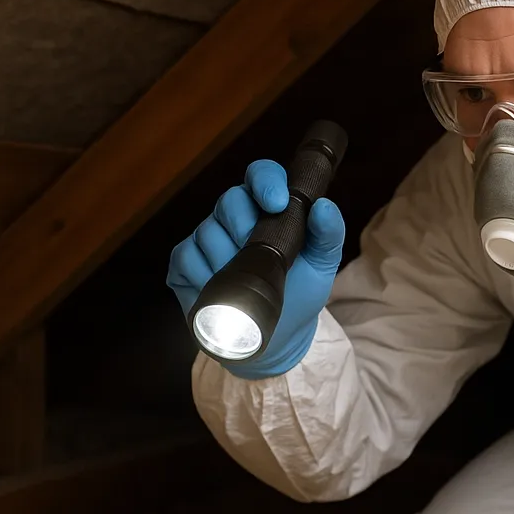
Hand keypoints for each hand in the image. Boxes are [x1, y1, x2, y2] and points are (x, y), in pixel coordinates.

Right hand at [166, 159, 345, 378]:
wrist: (274, 338)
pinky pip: (186, 256)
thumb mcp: (322, 267)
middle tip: (258, 256)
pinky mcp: (184, 262)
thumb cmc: (299, 295)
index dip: (265, 182)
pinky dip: (203, 276)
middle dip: (245, 227)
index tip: (276, 203)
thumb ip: (329, 235)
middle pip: (229, 200)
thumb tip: (323, 207)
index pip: (260, 176)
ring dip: (227, 260)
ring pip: (207, 231)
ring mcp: (206, 239)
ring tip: (245, 283)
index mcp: (267, 209)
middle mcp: (233, 218)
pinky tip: (217, 290)